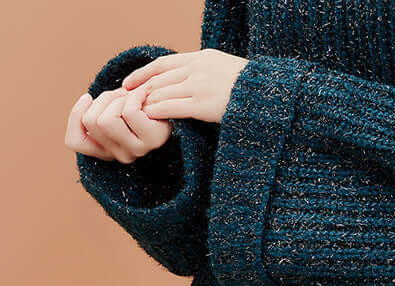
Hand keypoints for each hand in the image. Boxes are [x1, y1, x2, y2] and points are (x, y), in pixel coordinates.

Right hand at [64, 84, 171, 162]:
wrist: (174, 106)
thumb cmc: (140, 106)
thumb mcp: (112, 107)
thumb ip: (95, 110)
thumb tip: (86, 99)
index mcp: (106, 151)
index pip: (74, 143)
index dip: (75, 116)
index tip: (87, 97)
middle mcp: (120, 155)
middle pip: (92, 122)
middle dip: (103, 99)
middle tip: (120, 96)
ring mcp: (137, 150)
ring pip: (107, 118)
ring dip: (117, 98)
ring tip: (131, 97)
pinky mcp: (152, 141)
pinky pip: (129, 112)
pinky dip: (132, 96)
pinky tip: (142, 95)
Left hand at [121, 49, 248, 123]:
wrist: (268, 95)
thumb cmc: (251, 90)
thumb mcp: (227, 70)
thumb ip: (207, 73)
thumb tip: (191, 81)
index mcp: (202, 58)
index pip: (163, 64)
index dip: (143, 74)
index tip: (129, 83)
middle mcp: (197, 69)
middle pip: (159, 79)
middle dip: (141, 91)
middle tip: (126, 103)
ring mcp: (200, 86)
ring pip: (162, 93)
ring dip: (146, 103)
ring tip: (136, 113)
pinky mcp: (204, 105)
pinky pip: (172, 107)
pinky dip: (157, 111)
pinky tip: (149, 117)